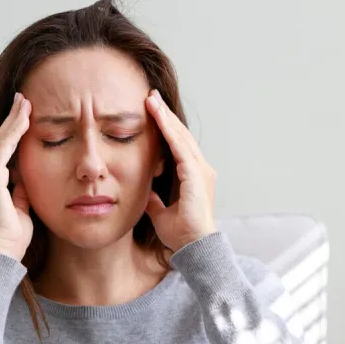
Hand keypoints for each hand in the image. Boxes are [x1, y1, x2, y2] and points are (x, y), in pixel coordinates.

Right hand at [0, 92, 32, 260]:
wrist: (3, 253)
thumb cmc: (12, 236)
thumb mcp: (21, 207)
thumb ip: (20, 191)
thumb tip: (24, 179)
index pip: (1, 151)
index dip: (11, 132)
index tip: (23, 115)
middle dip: (11, 120)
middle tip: (23, 100)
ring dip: (13, 122)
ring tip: (25, 104)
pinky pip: (1, 152)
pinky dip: (12, 135)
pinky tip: (23, 121)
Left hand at [144, 89, 216, 251]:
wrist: (193, 247)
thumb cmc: (181, 234)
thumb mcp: (160, 212)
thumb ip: (154, 200)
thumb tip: (144, 192)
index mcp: (193, 176)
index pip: (177, 145)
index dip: (165, 128)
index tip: (152, 111)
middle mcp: (200, 169)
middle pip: (180, 135)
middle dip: (165, 115)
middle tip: (151, 96)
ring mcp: (200, 171)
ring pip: (180, 137)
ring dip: (165, 117)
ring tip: (151, 99)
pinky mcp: (195, 175)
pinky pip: (180, 147)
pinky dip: (168, 130)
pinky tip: (158, 116)